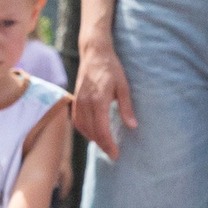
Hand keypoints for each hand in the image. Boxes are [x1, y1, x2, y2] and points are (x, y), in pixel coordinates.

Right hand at [71, 38, 135, 159]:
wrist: (94, 53)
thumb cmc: (111, 68)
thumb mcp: (124, 87)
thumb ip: (126, 107)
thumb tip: (133, 126)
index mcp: (99, 100)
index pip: (102, 130)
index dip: (108, 144)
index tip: (116, 154)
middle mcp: (86, 103)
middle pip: (92, 132)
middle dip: (103, 145)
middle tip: (113, 154)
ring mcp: (78, 101)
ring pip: (83, 128)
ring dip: (93, 139)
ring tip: (105, 146)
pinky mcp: (75, 100)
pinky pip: (77, 121)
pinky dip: (84, 131)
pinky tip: (93, 134)